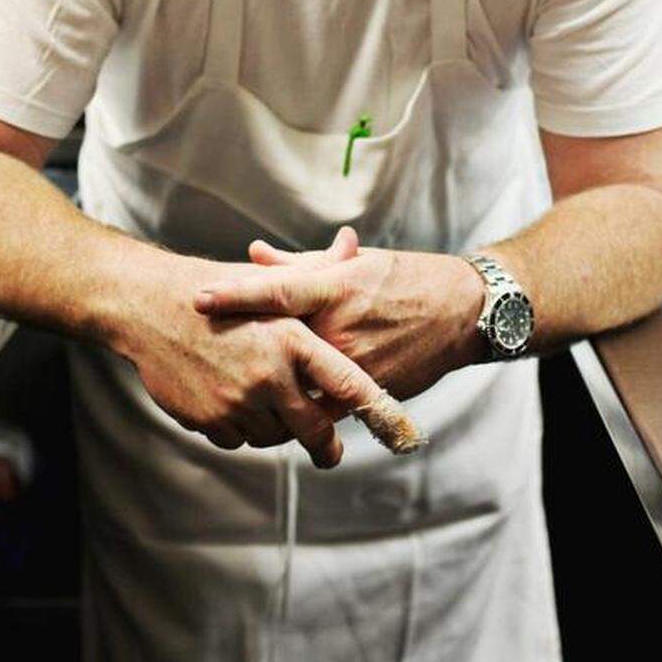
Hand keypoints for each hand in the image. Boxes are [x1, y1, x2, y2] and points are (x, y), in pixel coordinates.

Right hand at [113, 227, 375, 468]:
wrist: (151, 308)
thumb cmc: (217, 288)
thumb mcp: (269, 279)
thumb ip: (317, 270)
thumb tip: (351, 241)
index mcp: (291, 338)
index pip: (345, 383)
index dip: (372, 408)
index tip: (387, 424)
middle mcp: (268, 375)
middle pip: (314, 428)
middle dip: (326, 444)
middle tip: (332, 451)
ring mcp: (237, 401)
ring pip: (274, 436)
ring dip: (277, 427)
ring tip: (272, 407)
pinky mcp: (210, 420)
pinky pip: (239, 439)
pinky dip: (242, 428)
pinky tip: (237, 403)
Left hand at [194, 243, 485, 409]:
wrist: (462, 312)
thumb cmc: (404, 278)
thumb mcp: (354, 263)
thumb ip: (299, 264)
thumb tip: (254, 254)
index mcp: (337, 288)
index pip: (277, 291)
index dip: (236, 295)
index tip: (199, 299)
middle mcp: (342, 328)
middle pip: (278, 342)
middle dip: (243, 347)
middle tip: (202, 348)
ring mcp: (355, 364)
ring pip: (297, 381)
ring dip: (267, 382)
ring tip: (228, 383)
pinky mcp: (367, 391)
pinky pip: (322, 405)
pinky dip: (299, 405)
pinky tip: (272, 408)